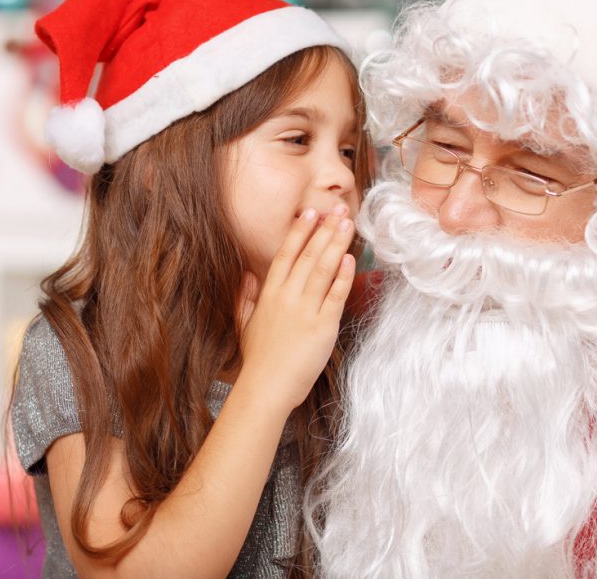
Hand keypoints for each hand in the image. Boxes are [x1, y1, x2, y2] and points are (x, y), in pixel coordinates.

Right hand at [236, 204, 355, 411]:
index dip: (299, 232)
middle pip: (308, 255)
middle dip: (325, 230)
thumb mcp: (245, 323)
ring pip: (323, 269)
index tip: (310, 212)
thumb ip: (246, 297)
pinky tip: (351, 258)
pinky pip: (335, 295)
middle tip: (339, 209)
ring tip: (348, 223)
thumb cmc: (257, 359)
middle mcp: (287, 297)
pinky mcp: (323, 326)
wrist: (266, 387)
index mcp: (269, 294)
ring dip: (337, 243)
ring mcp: (305, 310)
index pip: (286, 254)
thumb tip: (247, 274)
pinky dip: (343, 275)